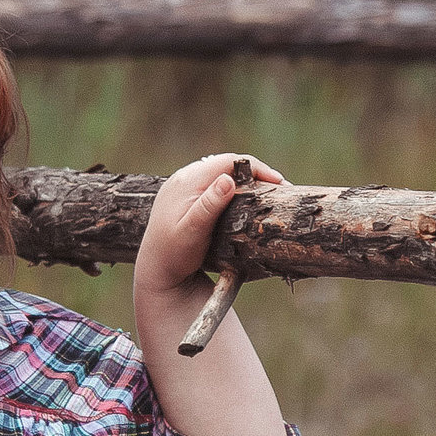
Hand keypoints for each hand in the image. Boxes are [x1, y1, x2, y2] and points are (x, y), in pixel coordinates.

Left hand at [136, 153, 287, 299]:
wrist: (155, 273)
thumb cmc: (174, 256)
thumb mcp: (192, 232)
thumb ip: (209, 206)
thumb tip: (228, 180)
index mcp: (186, 181)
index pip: (229, 161)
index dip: (257, 168)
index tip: (279, 183)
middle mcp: (183, 178)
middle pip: (227, 165)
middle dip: (256, 175)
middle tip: (279, 191)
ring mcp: (183, 187)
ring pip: (222, 174)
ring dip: (245, 182)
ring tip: (268, 195)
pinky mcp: (185, 198)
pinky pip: (214, 185)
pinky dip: (234, 190)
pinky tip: (246, 202)